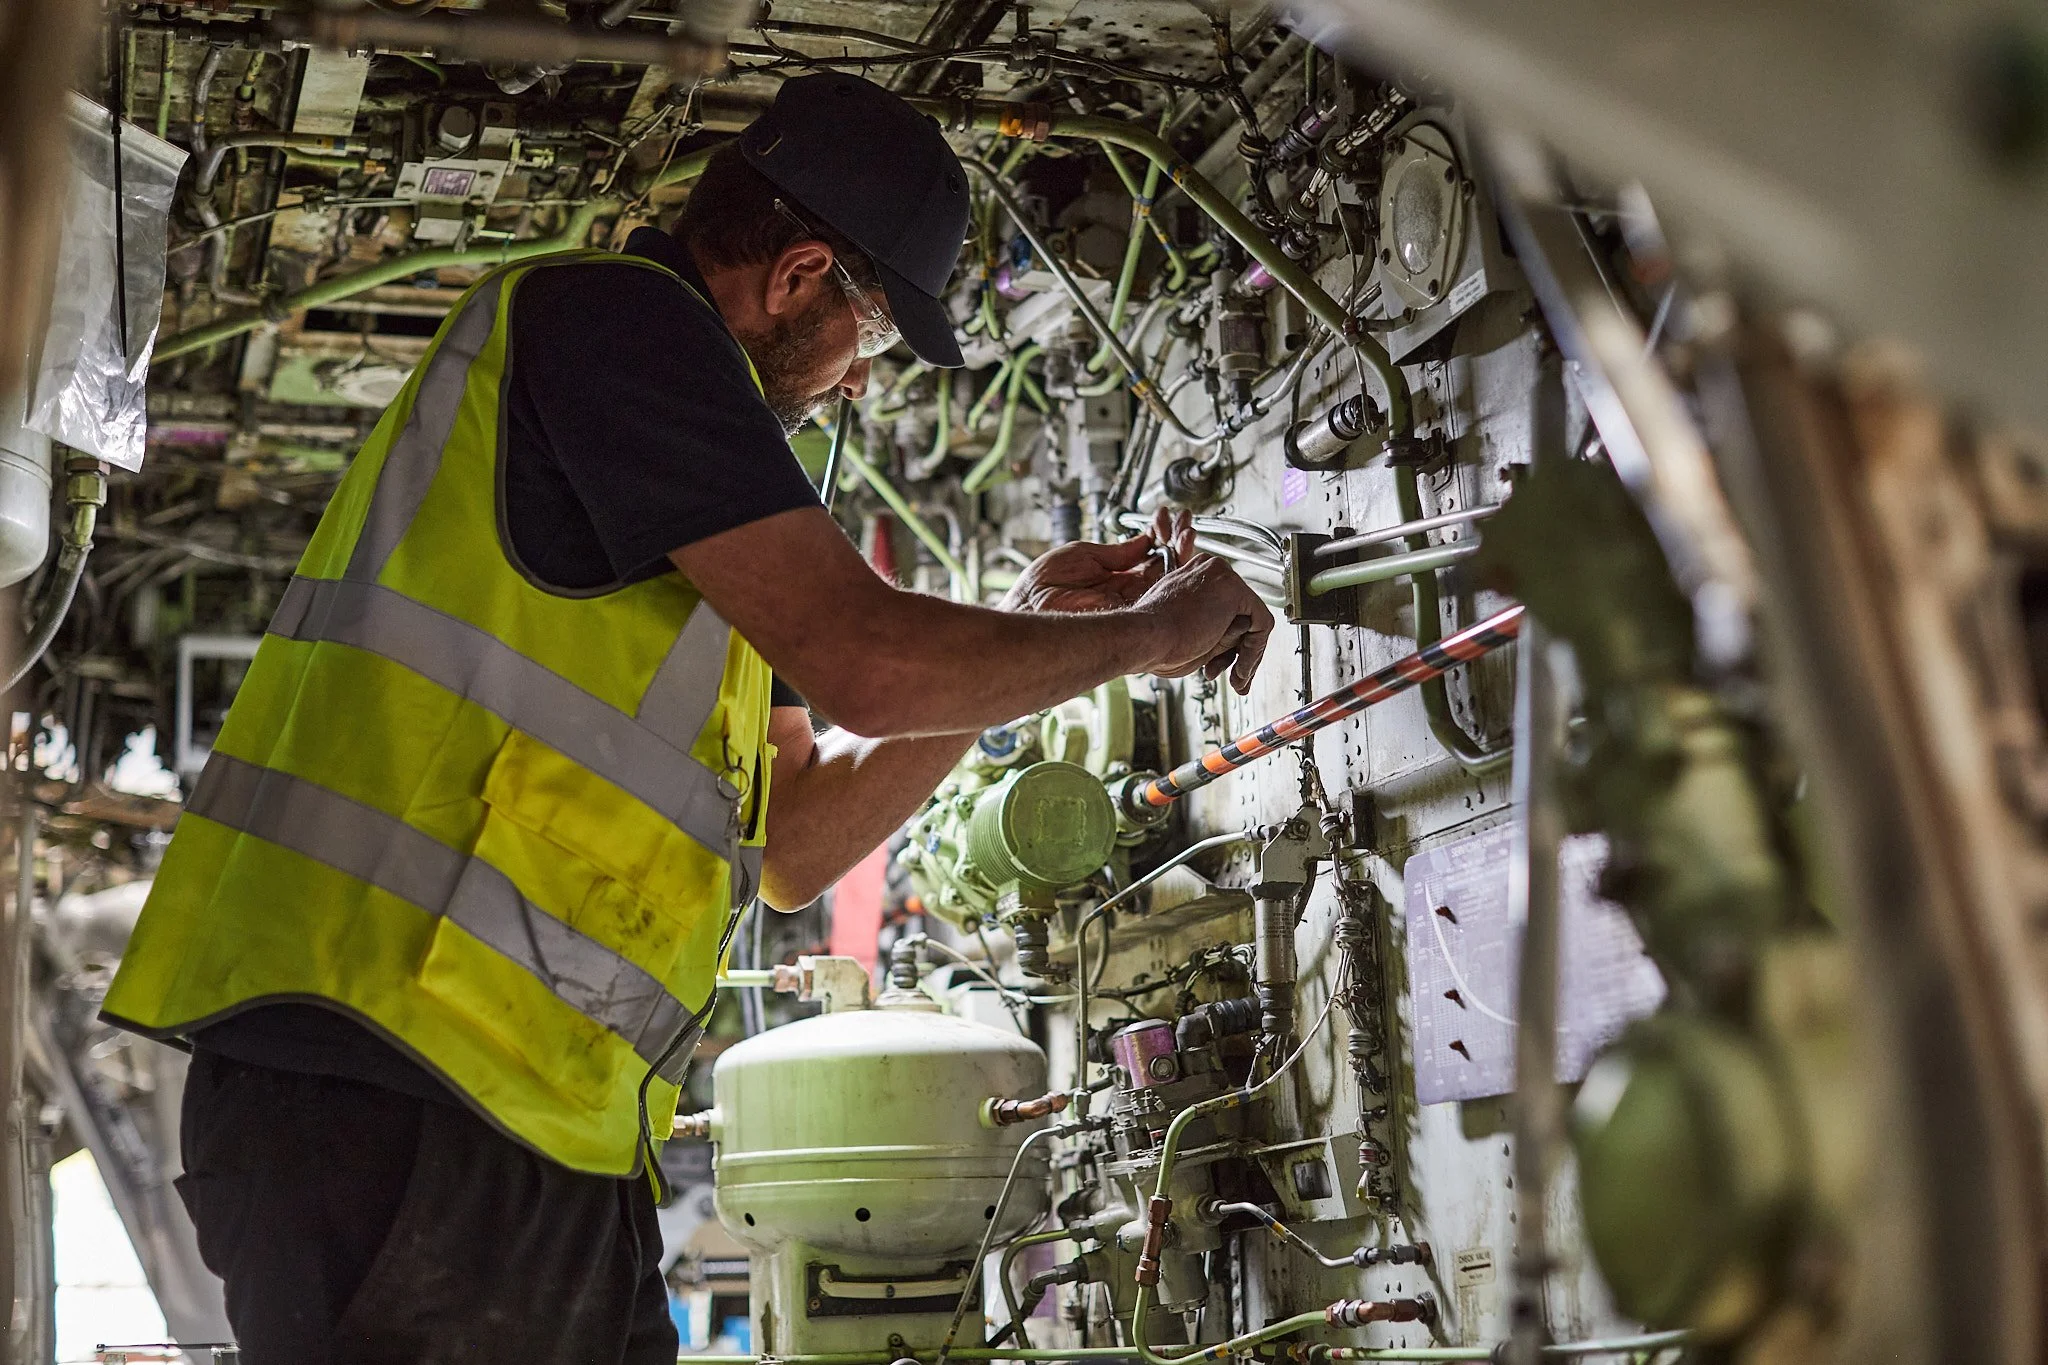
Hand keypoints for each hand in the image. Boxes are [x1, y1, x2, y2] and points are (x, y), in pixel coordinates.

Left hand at [1001, 508, 1194, 613]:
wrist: (1029, 608)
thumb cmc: (1042, 585)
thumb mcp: (1083, 554)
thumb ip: (1117, 552)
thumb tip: (1142, 540)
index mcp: (1112, 576)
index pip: (1145, 556)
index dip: (1159, 535)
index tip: (1165, 517)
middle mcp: (1124, 592)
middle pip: (1162, 567)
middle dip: (1176, 541)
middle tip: (1184, 521)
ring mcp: (1129, 605)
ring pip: (1166, 581)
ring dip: (1180, 554)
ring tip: (1187, 531)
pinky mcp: (1130, 615)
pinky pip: (1159, 598)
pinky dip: (1173, 576)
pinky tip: (1179, 554)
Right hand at [1131, 549, 1274, 693]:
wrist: (1144, 637)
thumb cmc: (1152, 640)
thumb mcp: (1185, 631)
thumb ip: (1213, 629)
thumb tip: (1236, 640)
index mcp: (1193, 577)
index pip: (1225, 609)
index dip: (1226, 642)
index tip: (1219, 662)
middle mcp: (1209, 571)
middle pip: (1241, 614)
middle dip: (1237, 651)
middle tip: (1232, 674)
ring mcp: (1223, 577)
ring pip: (1254, 619)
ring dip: (1246, 655)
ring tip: (1234, 676)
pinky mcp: (1235, 591)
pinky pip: (1261, 625)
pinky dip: (1254, 652)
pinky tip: (1239, 670)